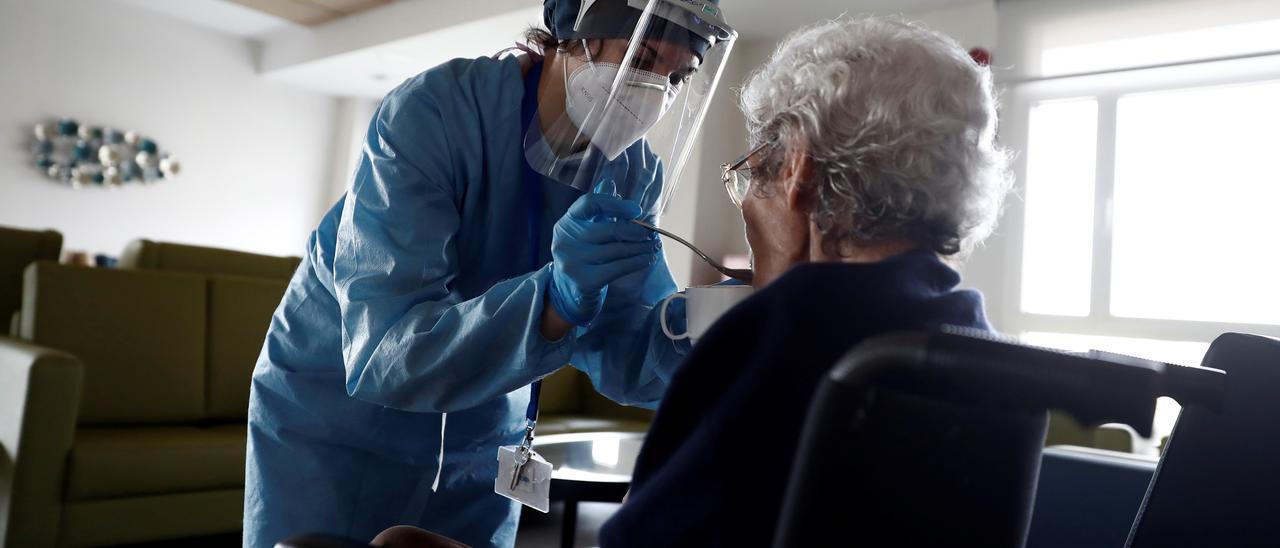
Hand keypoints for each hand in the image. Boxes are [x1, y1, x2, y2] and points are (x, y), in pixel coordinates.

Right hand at [548, 191, 659, 325]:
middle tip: (651, 234)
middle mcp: (565, 239)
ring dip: (640, 248)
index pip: (589, 203)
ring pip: (616, 250)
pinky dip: (636, 262)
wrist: (568, 290)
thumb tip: (609, 184)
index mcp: (567, 221)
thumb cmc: (584, 254)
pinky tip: (647, 259)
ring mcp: (572, 261)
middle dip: (634, 231)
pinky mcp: (584, 280)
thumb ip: (599, 208)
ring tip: (653, 247)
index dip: (615, 204)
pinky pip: (618, 268)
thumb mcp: (588, 229)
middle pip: (607, 229)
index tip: (637, 210)